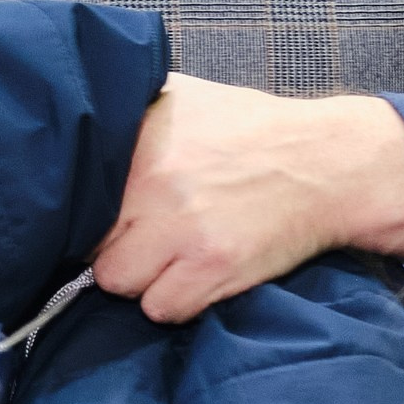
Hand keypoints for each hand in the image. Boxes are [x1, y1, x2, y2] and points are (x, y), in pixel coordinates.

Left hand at [90, 74, 403, 324]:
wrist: (328, 162)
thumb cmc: (255, 130)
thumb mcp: (187, 97)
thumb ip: (132, 106)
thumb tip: (82, 114)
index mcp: (140, 136)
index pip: (74, 195)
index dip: (87, 210)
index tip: (107, 214)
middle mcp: (153, 179)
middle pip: (89, 242)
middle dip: (112, 245)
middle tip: (142, 236)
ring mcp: (182, 226)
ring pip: (117, 281)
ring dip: (140, 277)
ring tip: (169, 257)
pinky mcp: (214, 265)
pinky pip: (161, 307)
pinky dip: (175, 300)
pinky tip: (196, 275)